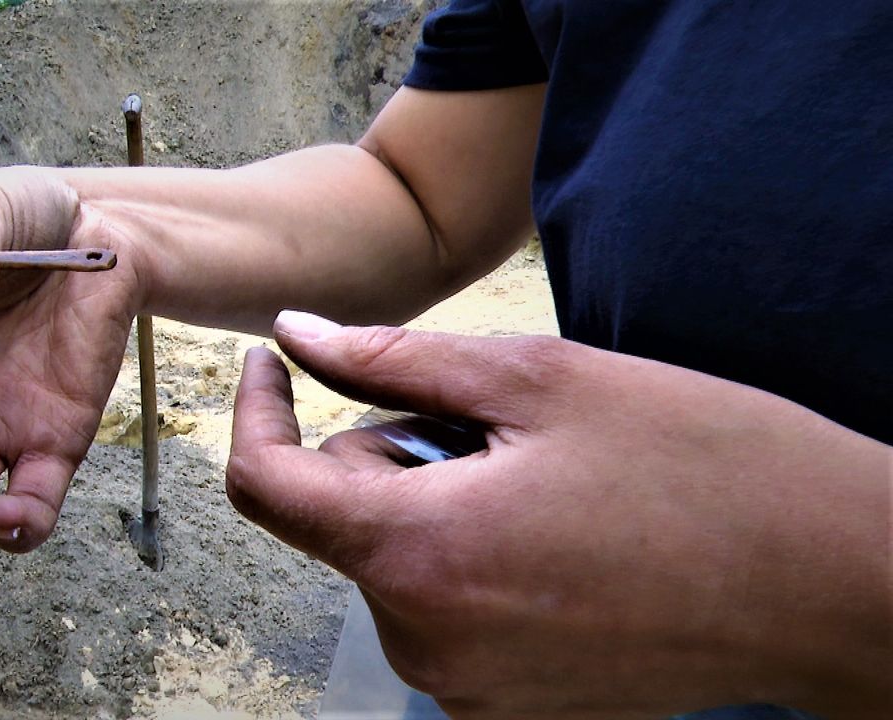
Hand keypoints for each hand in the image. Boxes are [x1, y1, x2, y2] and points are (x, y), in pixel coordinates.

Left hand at [227, 311, 890, 718]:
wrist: (829, 581)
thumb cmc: (699, 465)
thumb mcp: (537, 380)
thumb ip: (391, 360)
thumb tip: (297, 336)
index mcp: (417, 554)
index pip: (265, 485)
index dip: (255, 411)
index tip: (274, 363)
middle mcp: (422, 640)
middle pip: (340, 515)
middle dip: (389, 452)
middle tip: (493, 426)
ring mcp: (464, 686)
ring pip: (391, 557)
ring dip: (433, 502)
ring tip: (541, 480)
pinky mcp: (505, 703)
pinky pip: (439, 605)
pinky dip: (466, 553)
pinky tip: (554, 532)